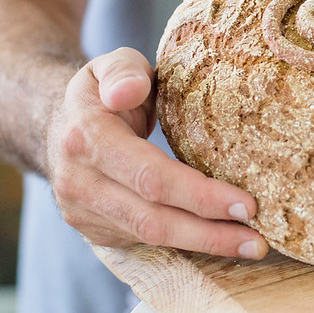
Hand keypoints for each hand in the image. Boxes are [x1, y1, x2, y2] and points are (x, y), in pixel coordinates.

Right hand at [45, 47, 267, 258]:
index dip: (200, 195)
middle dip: (211, 233)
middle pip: (153, 218)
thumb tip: (129, 92)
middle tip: (259, 240)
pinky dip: (185, 243)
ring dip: (205, 245)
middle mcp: (79, 182)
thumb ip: (123, 70)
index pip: (150, 176)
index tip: (247, 204)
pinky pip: (144, 241)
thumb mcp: (109, 65)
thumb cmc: (101, 92)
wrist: (54, 125)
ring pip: (150, 237)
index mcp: (87, 138)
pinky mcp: (93, 231)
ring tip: (251, 246)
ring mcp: (83, 212)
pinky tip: (221, 239)